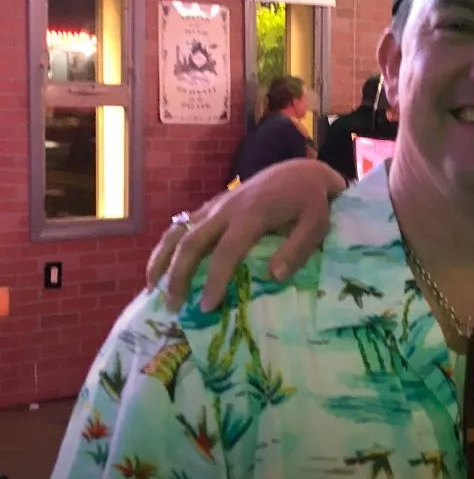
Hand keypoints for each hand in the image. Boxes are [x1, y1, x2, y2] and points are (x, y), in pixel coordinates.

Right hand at [146, 159, 343, 311]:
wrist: (300, 171)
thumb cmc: (311, 201)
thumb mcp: (317, 223)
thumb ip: (298, 249)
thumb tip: (274, 277)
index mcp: (251, 215)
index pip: (226, 252)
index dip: (214, 280)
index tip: (207, 307)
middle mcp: (226, 209)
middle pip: (190, 242)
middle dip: (177, 275)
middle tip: (173, 306)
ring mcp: (215, 206)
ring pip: (177, 231)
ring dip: (161, 260)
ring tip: (152, 289)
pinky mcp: (212, 206)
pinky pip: (181, 225)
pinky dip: (166, 246)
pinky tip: (159, 267)